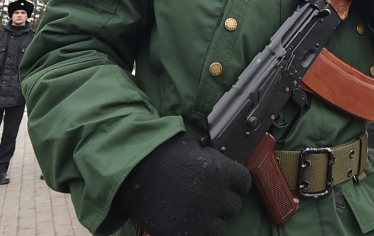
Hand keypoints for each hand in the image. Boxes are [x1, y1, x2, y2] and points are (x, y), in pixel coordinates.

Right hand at [115, 132, 250, 235]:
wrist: (129, 172)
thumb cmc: (158, 153)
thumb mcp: (191, 145)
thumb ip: (211, 156)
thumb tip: (221, 161)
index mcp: (219, 170)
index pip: (244, 182)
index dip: (235, 183)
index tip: (226, 184)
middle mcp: (215, 196)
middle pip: (234, 206)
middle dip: (222, 202)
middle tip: (205, 197)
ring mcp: (201, 218)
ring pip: (221, 227)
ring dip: (211, 220)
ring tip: (194, 211)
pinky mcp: (186, 234)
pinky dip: (196, 232)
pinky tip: (185, 220)